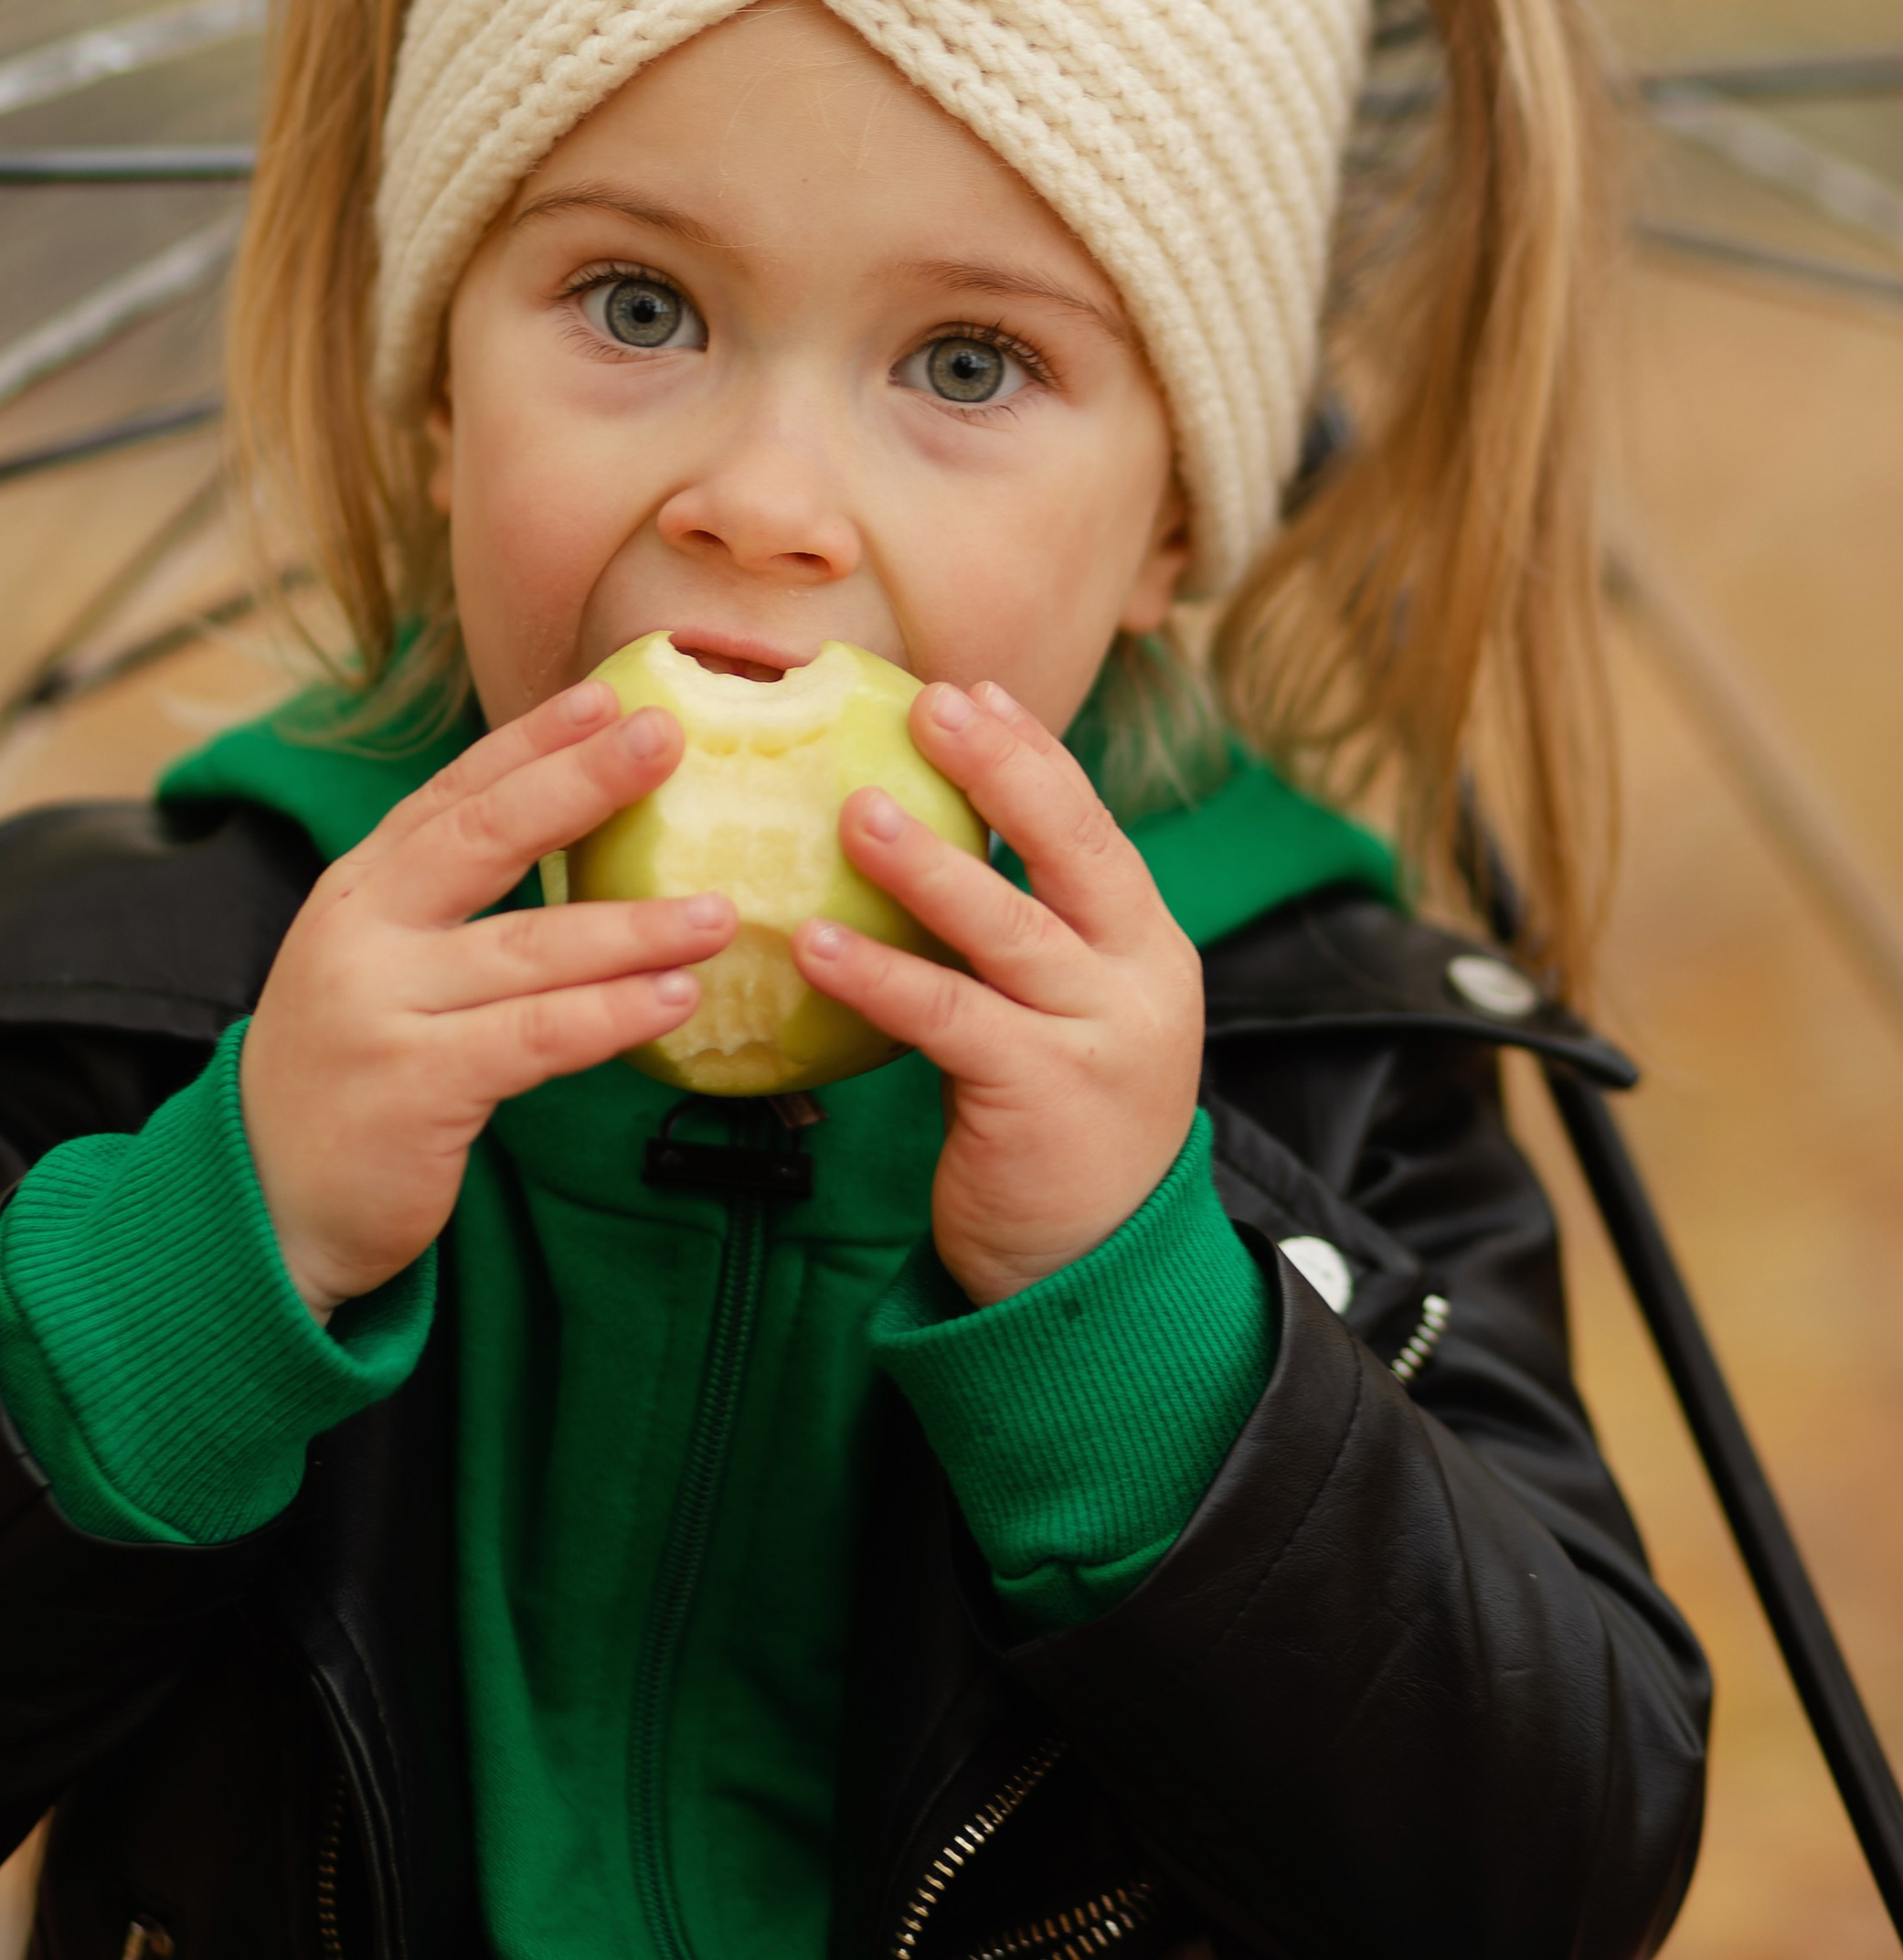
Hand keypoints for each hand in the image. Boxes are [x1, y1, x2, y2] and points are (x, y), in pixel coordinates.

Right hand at [238, 682, 734, 1315]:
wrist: (264, 1202)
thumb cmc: (352, 1073)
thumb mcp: (376, 966)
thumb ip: (447, 906)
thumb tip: (575, 841)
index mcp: (359, 890)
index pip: (453, 794)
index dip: (532, 741)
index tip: (611, 696)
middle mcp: (362, 933)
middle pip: (484, 839)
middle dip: (582, 782)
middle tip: (669, 740)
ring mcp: (383, 1008)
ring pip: (528, 948)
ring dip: (632, 925)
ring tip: (716, 910)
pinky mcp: (415, 1086)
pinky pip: (534, 1037)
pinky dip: (610, 1015)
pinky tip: (674, 999)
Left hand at [793, 681, 1204, 1305]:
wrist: (1093, 1269)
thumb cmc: (1055, 1124)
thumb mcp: (1062, 1013)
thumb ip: (1019, 936)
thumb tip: (919, 836)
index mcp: (1143, 943)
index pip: (1090, 825)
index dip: (1031, 753)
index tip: (970, 690)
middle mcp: (1137, 977)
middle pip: (1074, 849)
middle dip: (1004, 769)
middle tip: (930, 706)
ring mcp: (1098, 1036)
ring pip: (1010, 929)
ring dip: (929, 866)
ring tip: (855, 812)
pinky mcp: (1041, 1096)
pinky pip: (950, 1020)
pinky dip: (880, 975)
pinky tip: (815, 944)